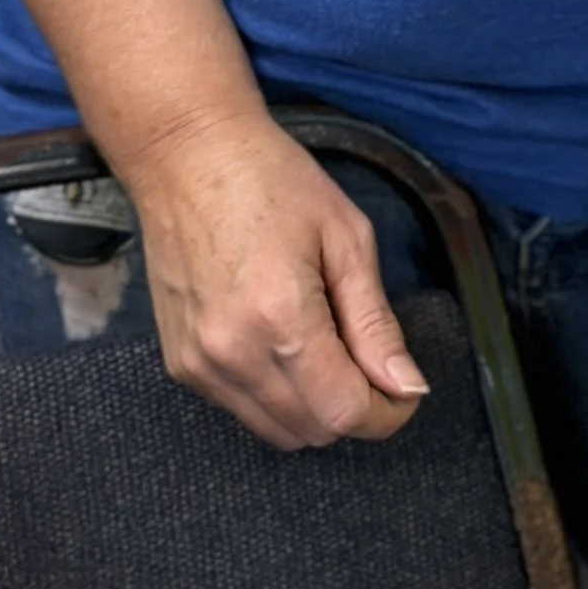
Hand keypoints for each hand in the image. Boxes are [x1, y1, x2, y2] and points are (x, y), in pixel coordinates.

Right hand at [125, 109, 428, 450]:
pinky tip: (286, 343)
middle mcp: (231, 355)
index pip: (344, 413)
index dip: (387, 412)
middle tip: (370, 359)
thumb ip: (375, 323)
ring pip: (276, 432)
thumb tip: (407, 387)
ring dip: (315, 408)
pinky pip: (241, 410)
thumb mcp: (346, 238)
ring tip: (327, 344)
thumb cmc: (270, 180)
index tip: (404, 389)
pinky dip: (276, 396)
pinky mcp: (180, 364)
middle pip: (312, 432)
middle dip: (354, 409)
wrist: (187, 156)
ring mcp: (198, 365)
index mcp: (280, 320)